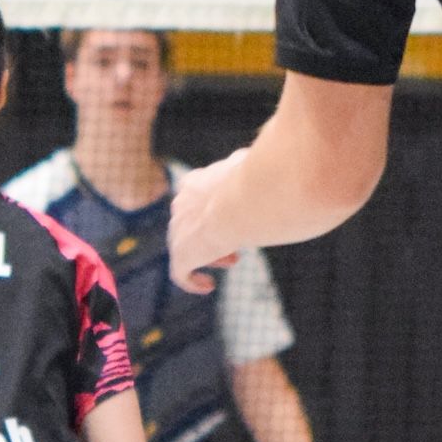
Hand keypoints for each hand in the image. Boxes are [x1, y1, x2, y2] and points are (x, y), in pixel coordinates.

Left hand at [167, 153, 252, 296]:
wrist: (243, 202)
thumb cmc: (255, 181)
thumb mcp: (252, 165)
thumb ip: (249, 164)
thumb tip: (263, 156)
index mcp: (194, 184)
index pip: (197, 199)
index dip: (217, 211)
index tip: (237, 218)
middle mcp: (181, 205)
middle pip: (191, 224)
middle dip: (213, 233)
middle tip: (236, 240)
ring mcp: (178, 231)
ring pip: (186, 247)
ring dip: (209, 254)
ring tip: (233, 260)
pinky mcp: (181, 254)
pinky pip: (180, 274)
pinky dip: (192, 281)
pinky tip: (208, 286)